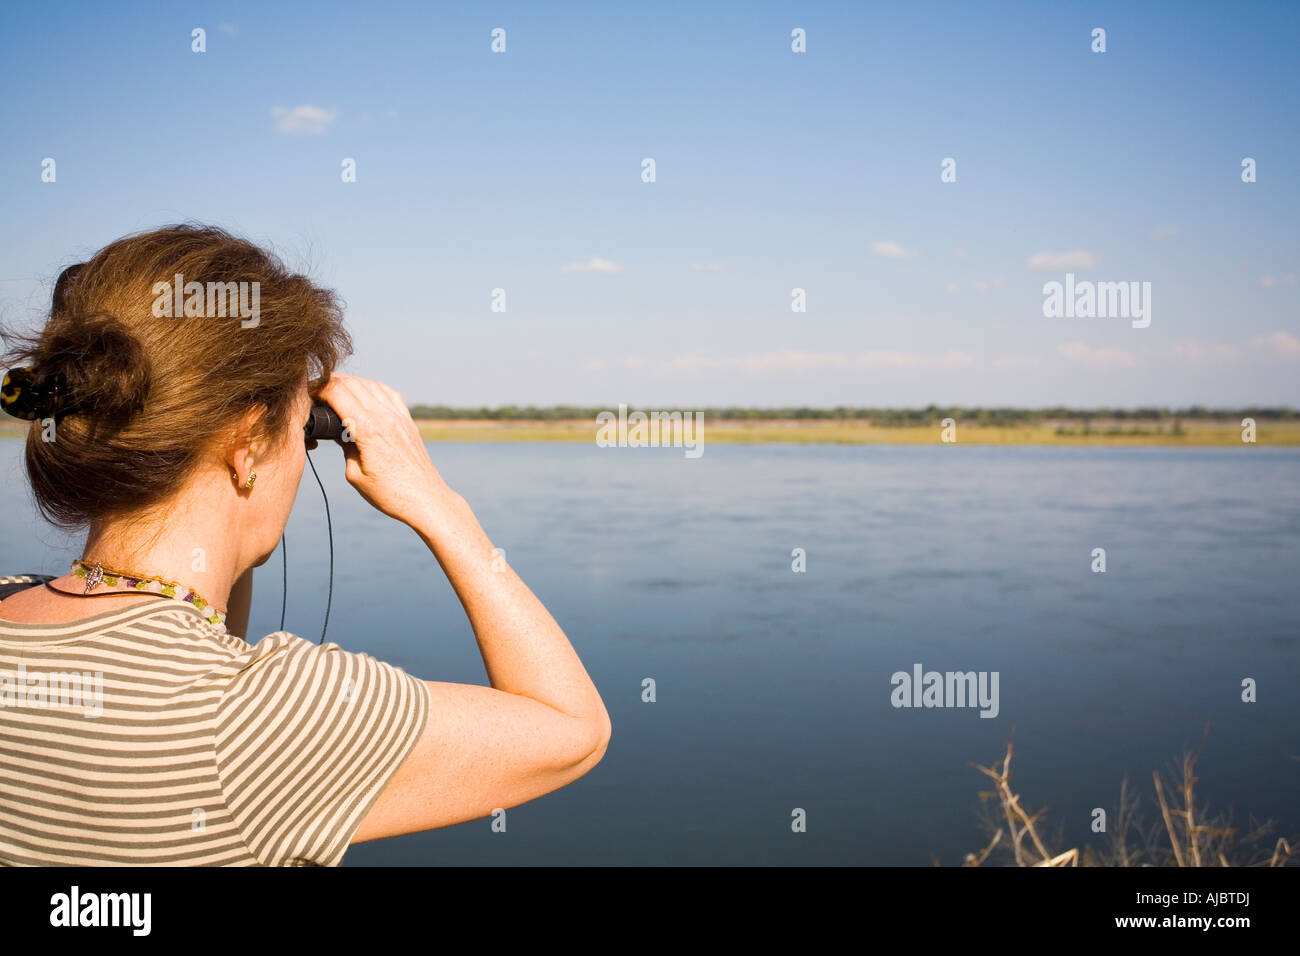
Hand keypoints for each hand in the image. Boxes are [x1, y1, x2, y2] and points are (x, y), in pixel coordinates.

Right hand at [315, 373, 451, 526]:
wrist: (425, 499)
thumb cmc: (389, 494)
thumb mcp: (355, 475)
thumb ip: (345, 447)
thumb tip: (338, 432)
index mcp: (368, 430)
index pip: (337, 393)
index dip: (318, 388)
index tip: (307, 393)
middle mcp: (385, 417)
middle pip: (352, 383)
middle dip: (330, 382)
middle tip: (316, 390)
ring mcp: (399, 417)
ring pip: (371, 384)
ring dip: (351, 382)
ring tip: (336, 388)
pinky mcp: (408, 421)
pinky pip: (390, 393)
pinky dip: (373, 387)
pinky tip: (364, 392)